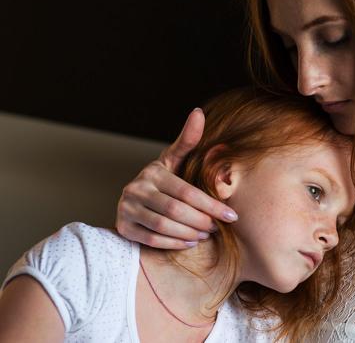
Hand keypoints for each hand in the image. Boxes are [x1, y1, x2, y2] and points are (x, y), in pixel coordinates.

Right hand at [115, 108, 237, 248]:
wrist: (135, 199)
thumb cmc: (163, 178)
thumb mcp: (174, 159)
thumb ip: (188, 140)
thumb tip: (198, 112)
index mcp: (154, 172)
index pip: (187, 191)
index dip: (210, 205)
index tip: (231, 215)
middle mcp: (137, 188)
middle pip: (175, 210)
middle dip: (201, 220)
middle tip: (217, 227)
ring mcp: (127, 208)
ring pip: (163, 226)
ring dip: (189, 233)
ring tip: (205, 234)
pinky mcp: (123, 226)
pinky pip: (150, 239)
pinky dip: (173, 243)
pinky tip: (189, 242)